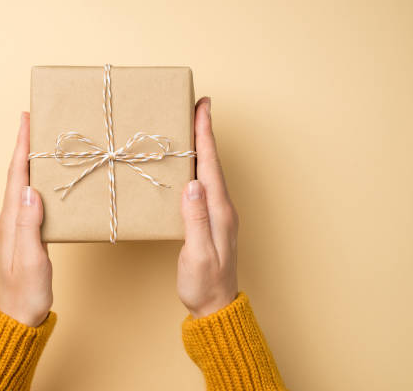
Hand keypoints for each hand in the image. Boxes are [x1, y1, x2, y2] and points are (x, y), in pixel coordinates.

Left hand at [0, 112, 52, 326]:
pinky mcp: (27, 234)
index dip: (21, 146)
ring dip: (31, 162)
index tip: (25, 120)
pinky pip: (32, 200)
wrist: (19, 316)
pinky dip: (38, 182)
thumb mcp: (30, 258)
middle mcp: (10, 218)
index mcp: (10, 220)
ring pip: (24, 185)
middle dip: (24, 146)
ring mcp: (17, 226)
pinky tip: (47, 181)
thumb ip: (29, 224)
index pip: (16, 176)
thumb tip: (30, 190)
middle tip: (35, 122)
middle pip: (17, 175)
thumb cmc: (26, 291)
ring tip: (42, 143)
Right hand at [177, 97, 238, 317]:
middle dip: (205, 131)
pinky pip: (205, 184)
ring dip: (202, 146)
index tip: (203, 107)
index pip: (211, 164)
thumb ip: (196, 220)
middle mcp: (222, 207)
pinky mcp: (210, 220)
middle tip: (197, 106)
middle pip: (213, 161)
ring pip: (209, 171)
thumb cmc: (205, 283)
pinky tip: (190, 166)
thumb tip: (192, 185)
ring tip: (193, 126)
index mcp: (219, 211)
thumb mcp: (199, 254)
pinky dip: (198, 166)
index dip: (206, 134)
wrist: (215, 306)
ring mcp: (218, 214)